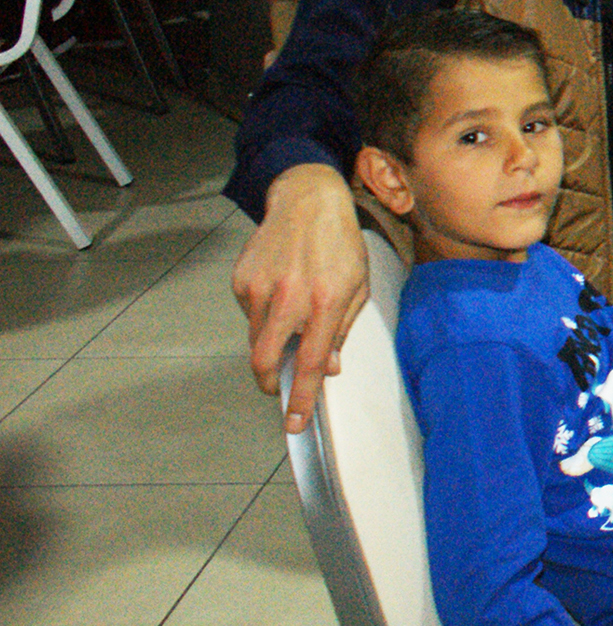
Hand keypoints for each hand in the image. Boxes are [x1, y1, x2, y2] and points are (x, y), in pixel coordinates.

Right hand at [233, 165, 370, 434]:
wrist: (308, 201)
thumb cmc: (340, 245)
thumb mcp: (358, 287)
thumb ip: (342, 330)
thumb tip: (327, 368)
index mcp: (326, 301)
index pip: (311, 362)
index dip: (302, 397)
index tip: (295, 423)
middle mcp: (290, 297)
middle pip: (265, 359)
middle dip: (269, 382)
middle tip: (278, 386)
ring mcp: (260, 288)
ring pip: (257, 337)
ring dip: (272, 340)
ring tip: (292, 312)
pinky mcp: (241, 279)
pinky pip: (249, 313)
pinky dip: (264, 313)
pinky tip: (280, 288)